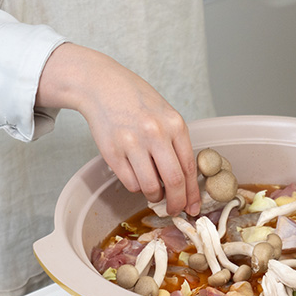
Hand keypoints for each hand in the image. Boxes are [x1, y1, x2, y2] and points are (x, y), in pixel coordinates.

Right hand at [36, 43, 200, 215]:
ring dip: (154, 196)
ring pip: (150, 187)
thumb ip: (176, 143)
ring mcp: (132, 143)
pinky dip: (136, 186)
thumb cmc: (136, 100)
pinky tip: (136, 175)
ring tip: (153, 191)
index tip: (193, 206)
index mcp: (175, 124)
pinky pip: (130, 183)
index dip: (192, 193)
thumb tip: (185, 181)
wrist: (102, 85)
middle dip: (177, 203)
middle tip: (175, 210)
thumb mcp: (165, 114)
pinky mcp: (112, 152)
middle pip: (173, 182)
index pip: (189, 168)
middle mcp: (155, 134)